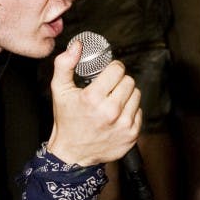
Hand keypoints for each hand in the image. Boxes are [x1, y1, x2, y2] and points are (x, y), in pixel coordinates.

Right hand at [47, 40, 141, 165]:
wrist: (73, 154)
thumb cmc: (67, 120)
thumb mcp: (59, 90)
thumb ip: (65, 64)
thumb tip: (77, 45)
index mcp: (93, 98)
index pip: (117, 69)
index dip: (112, 68)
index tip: (108, 73)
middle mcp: (110, 112)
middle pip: (129, 81)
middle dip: (119, 81)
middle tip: (109, 88)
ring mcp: (122, 124)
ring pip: (136, 95)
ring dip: (126, 95)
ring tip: (113, 101)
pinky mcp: (131, 134)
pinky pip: (139, 112)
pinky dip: (130, 111)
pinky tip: (117, 115)